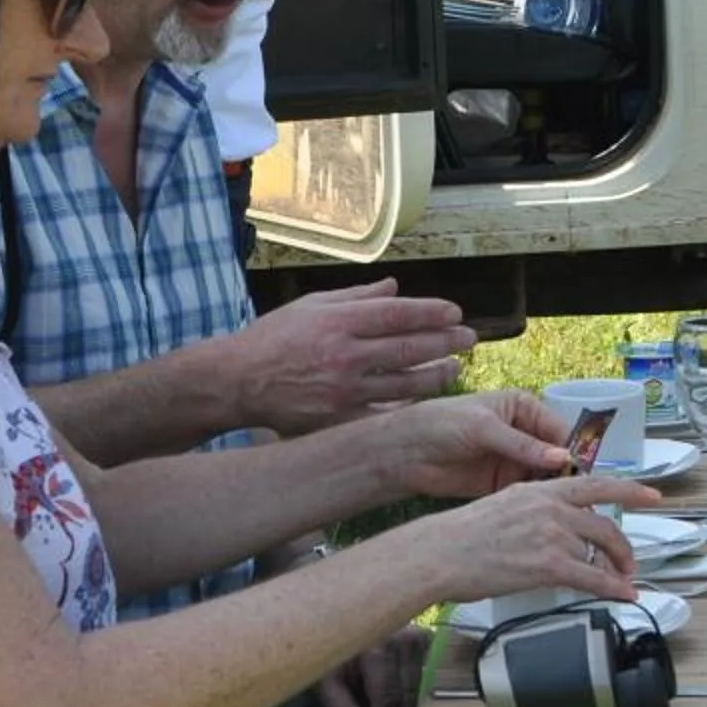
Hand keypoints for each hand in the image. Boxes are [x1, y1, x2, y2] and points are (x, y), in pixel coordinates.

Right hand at [232, 281, 478, 435]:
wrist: (236, 381)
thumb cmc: (273, 338)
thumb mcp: (311, 306)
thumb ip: (356, 296)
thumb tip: (395, 287)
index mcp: (338, 321)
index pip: (397, 314)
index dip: (431, 313)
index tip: (455, 312)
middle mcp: (344, 354)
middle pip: (408, 348)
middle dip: (445, 342)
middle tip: (469, 338)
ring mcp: (342, 390)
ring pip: (403, 384)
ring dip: (435, 375)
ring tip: (455, 368)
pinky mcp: (336, 419)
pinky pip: (382, 413)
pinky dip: (407, 406)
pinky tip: (424, 400)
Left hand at [313, 623, 434, 706]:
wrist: (342, 615)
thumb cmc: (333, 653)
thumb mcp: (323, 679)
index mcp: (376, 651)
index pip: (389, 702)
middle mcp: (405, 641)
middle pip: (411, 699)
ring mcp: (424, 638)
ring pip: (428, 691)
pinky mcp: (433, 640)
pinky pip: (437, 677)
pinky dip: (432, 702)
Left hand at [370, 390, 662, 502]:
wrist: (404, 451)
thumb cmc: (441, 423)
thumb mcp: (483, 428)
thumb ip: (522, 444)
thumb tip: (561, 457)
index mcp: (523, 408)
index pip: (559, 430)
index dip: (574, 451)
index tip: (586, 473)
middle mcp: (523, 434)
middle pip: (557, 456)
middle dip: (569, 476)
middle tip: (586, 500)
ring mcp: (513, 461)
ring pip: (545, 478)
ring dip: (556, 493)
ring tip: (572, 513)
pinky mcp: (501, 484)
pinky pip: (528, 493)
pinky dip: (538, 504)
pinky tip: (549, 519)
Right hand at [389, 472, 657, 609]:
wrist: (440, 553)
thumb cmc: (462, 535)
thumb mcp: (506, 504)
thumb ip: (537, 509)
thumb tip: (559, 524)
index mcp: (541, 490)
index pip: (597, 483)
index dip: (631, 489)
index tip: (654, 495)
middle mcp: (552, 508)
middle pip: (606, 525)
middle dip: (624, 546)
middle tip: (629, 561)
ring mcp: (552, 536)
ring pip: (599, 553)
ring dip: (617, 571)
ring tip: (622, 582)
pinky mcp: (548, 565)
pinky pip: (593, 578)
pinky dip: (613, 588)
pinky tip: (622, 595)